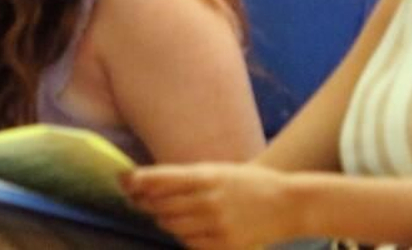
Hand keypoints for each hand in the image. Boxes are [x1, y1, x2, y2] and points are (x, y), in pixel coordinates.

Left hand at [123, 162, 301, 249]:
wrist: (288, 204)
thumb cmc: (248, 183)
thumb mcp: (218, 170)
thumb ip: (186, 178)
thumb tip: (148, 183)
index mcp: (207, 176)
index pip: (160, 179)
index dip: (136, 180)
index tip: (123, 180)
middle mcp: (209, 200)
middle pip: (160, 204)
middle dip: (145, 201)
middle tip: (138, 198)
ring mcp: (216, 225)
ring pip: (171, 226)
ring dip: (163, 219)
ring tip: (166, 212)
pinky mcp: (224, 246)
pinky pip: (189, 243)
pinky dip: (183, 235)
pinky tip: (190, 227)